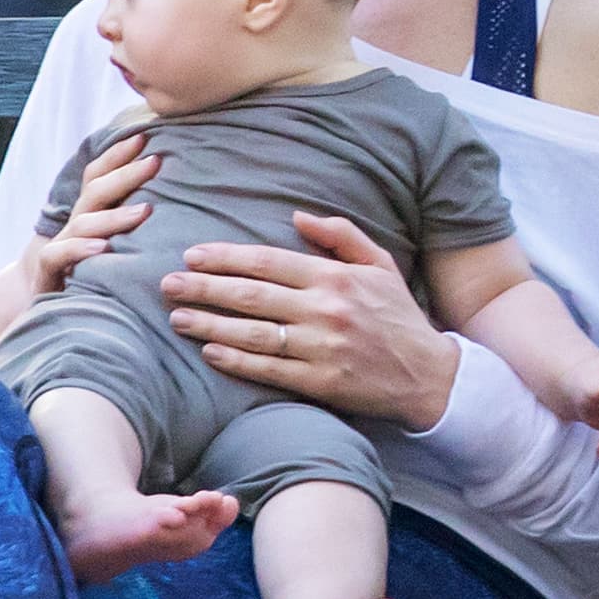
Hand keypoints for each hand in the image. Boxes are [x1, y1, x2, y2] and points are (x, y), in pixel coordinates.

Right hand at [31, 133, 158, 294]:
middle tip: (156, 162)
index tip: (146, 137)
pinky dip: (78, 250)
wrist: (46, 311)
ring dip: (114, 216)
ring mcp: (61, 247)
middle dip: (125, 174)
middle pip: (96, 192)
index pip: (99, 177)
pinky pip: (58, 255)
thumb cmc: (90, 276)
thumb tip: (173, 201)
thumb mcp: (112, 247)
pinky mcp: (49, 273)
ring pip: (84, 222)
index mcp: (90, 215)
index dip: (118, 155)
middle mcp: (75, 226)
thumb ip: (132, 223)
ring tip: (144, 210)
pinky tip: (101, 248)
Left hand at [160, 211, 460, 429]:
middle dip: (204, 287)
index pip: (267, 261)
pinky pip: (269, 369)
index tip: (193, 255)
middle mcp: (325, 309)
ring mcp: (322, 348)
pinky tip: (209, 351)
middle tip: (168, 284)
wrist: (430, 375)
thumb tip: (297, 215)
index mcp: (334, 277)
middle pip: (251, 295)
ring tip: (177, 318)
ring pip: (253, 333)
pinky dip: (236, 361)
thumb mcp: (378, 265)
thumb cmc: (398, 316)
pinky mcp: (321, 382)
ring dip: (210, 324)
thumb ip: (339, 235)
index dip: (225, 257)